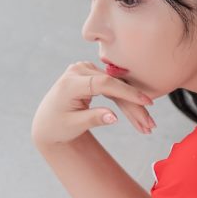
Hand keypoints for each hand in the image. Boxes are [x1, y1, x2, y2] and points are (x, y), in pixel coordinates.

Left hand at [31, 61, 155, 146]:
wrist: (47, 123)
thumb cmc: (56, 126)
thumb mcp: (73, 126)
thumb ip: (93, 119)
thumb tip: (114, 117)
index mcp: (70, 83)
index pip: (104, 83)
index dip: (127, 93)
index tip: (146, 103)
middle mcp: (79, 72)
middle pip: (114, 87)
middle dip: (134, 106)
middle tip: (150, 125)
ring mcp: (86, 71)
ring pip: (118, 88)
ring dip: (134, 107)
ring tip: (147, 125)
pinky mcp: (93, 76)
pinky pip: (114, 88)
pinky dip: (126, 102)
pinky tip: (139, 116)